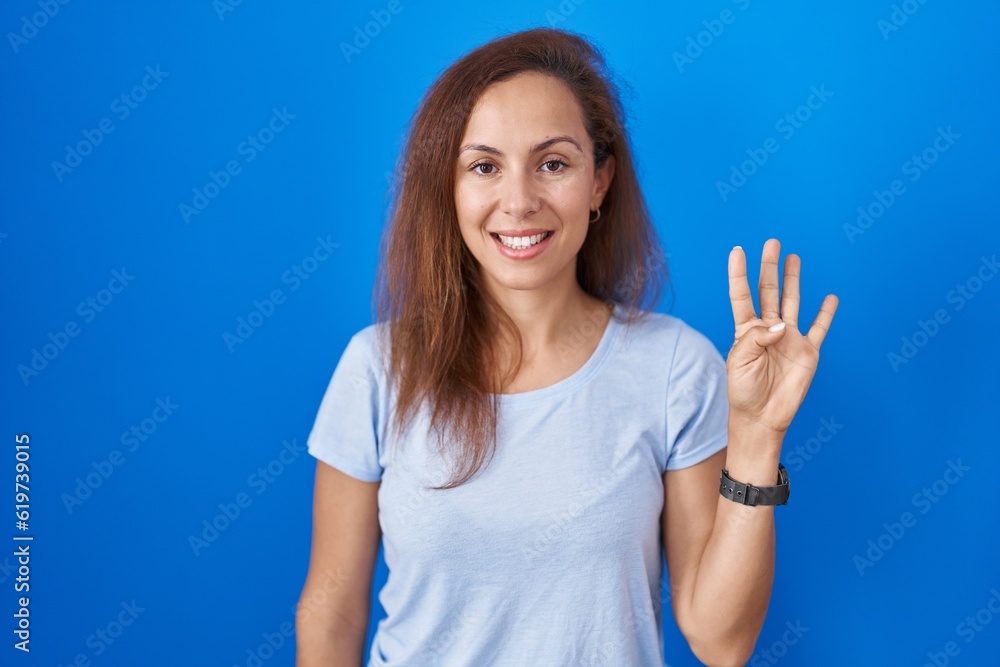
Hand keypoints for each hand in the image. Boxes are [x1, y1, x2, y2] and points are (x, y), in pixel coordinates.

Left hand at [726, 239, 837, 436]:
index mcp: (745, 331)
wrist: (762, 417)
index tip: (738, 251)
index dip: (739, 274)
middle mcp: (767, 330)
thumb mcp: (739, 363)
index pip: (742, 295)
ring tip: (793, 258)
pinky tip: (830, 298)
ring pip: (792, 302)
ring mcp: (789, 338)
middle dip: (770, 267)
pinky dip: (826, 313)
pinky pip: (819, 328)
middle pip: (768, 291)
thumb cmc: (743, 391)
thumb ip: (756, 339)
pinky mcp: (807, 351)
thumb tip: (781, 324)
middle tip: (772, 243)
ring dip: (793, 280)